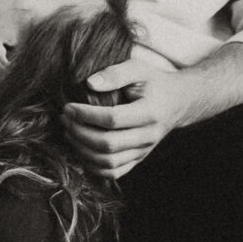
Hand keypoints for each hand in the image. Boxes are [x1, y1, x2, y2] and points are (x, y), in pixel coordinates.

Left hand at [63, 58, 195, 180]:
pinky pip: (113, 172)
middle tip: (65, 119)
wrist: (177, 102)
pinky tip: (80, 149)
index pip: (113, 119)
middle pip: (108, 144)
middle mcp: (149, 136)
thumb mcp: (138, 68)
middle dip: (80, 133)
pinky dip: (92, 166)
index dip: (86, 115)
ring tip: (68, 132)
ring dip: (82, 150)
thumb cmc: (154, 82)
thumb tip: (89, 84)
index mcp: (150, 112)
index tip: (68, 107)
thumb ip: (114, 74)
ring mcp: (144, 151)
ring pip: (108, 162)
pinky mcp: (138, 159)